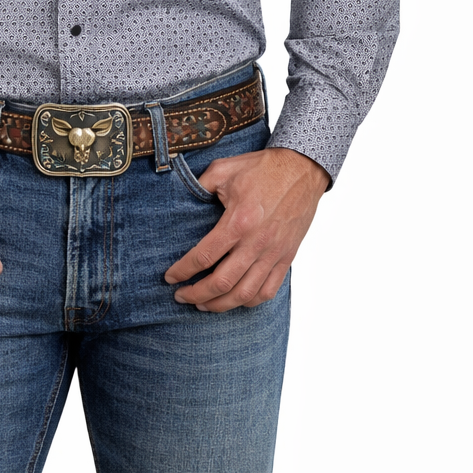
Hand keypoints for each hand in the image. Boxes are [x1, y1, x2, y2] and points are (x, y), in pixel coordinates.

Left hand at [164, 146, 328, 310]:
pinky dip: (250, 302)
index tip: (170, 277)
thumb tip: (181, 198)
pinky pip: (269, 290)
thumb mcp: (224, 169)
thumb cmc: (263, 168)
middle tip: (181, 296)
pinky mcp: (286, 257)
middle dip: (196, 294)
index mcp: (238, 221)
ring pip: (245, 294)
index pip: (204, 256)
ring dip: (220, 304)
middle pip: (222, 283)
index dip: (183, 270)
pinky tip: (235, 299)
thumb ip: (200, 185)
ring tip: (203, 304)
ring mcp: (274, 253)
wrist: (302, 169)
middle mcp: (256, 242)